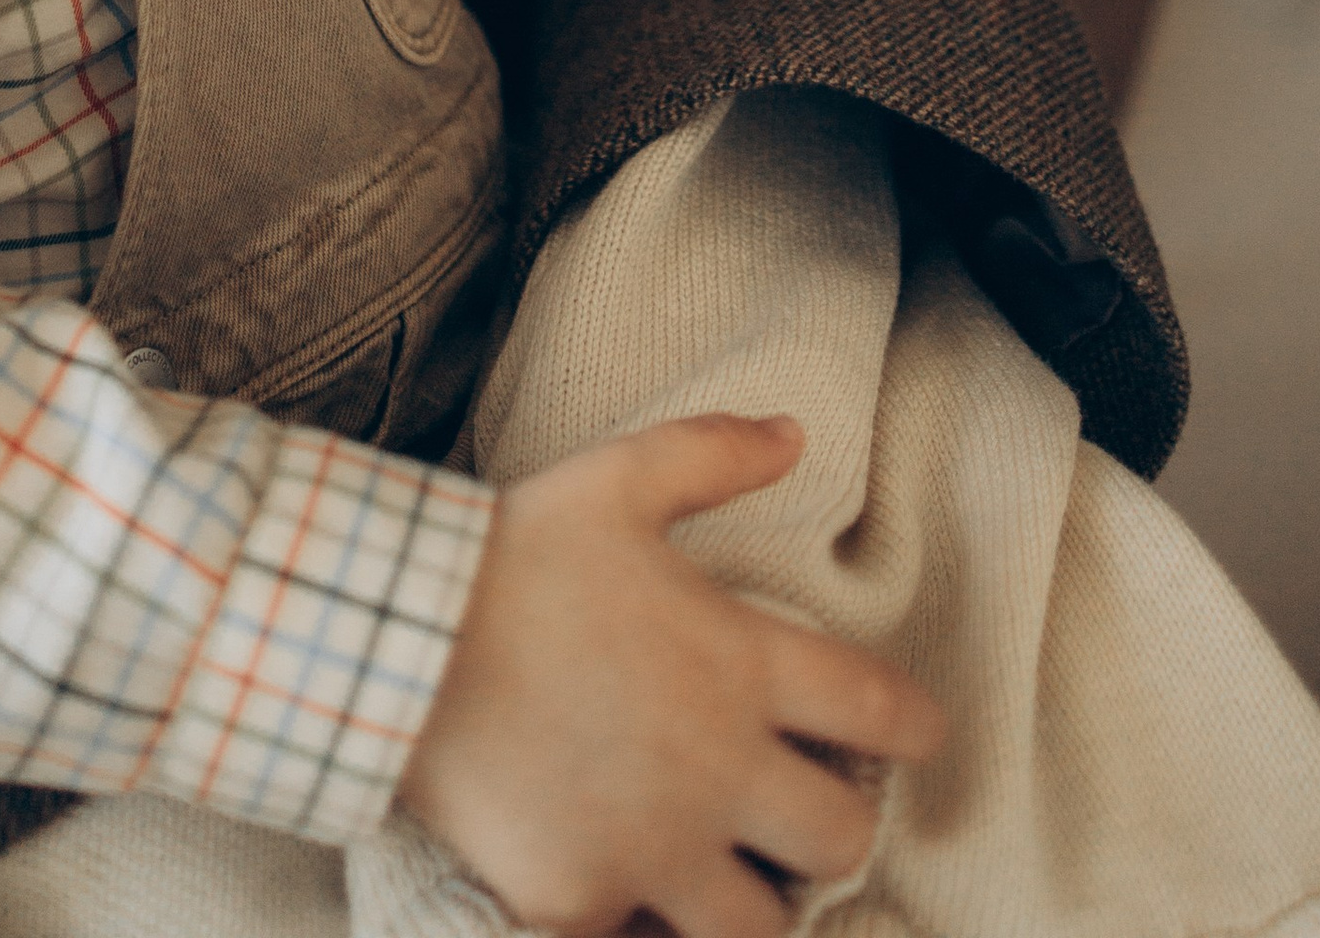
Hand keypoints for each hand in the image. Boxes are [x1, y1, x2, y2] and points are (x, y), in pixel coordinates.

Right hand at [397, 411, 938, 937]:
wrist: (399, 640)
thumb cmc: (515, 554)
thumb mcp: (618, 479)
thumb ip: (715, 453)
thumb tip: (795, 432)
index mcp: (741, 666)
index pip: (879, 710)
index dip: (916, 727)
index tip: (919, 734)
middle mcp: (717, 770)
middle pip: (838, 841)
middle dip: (834, 828)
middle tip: (804, 810)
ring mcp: (652, 848)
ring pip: (758, 928)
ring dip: (755, 904)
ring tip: (732, 879)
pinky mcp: (583, 901)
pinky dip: (647, 932)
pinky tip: (635, 902)